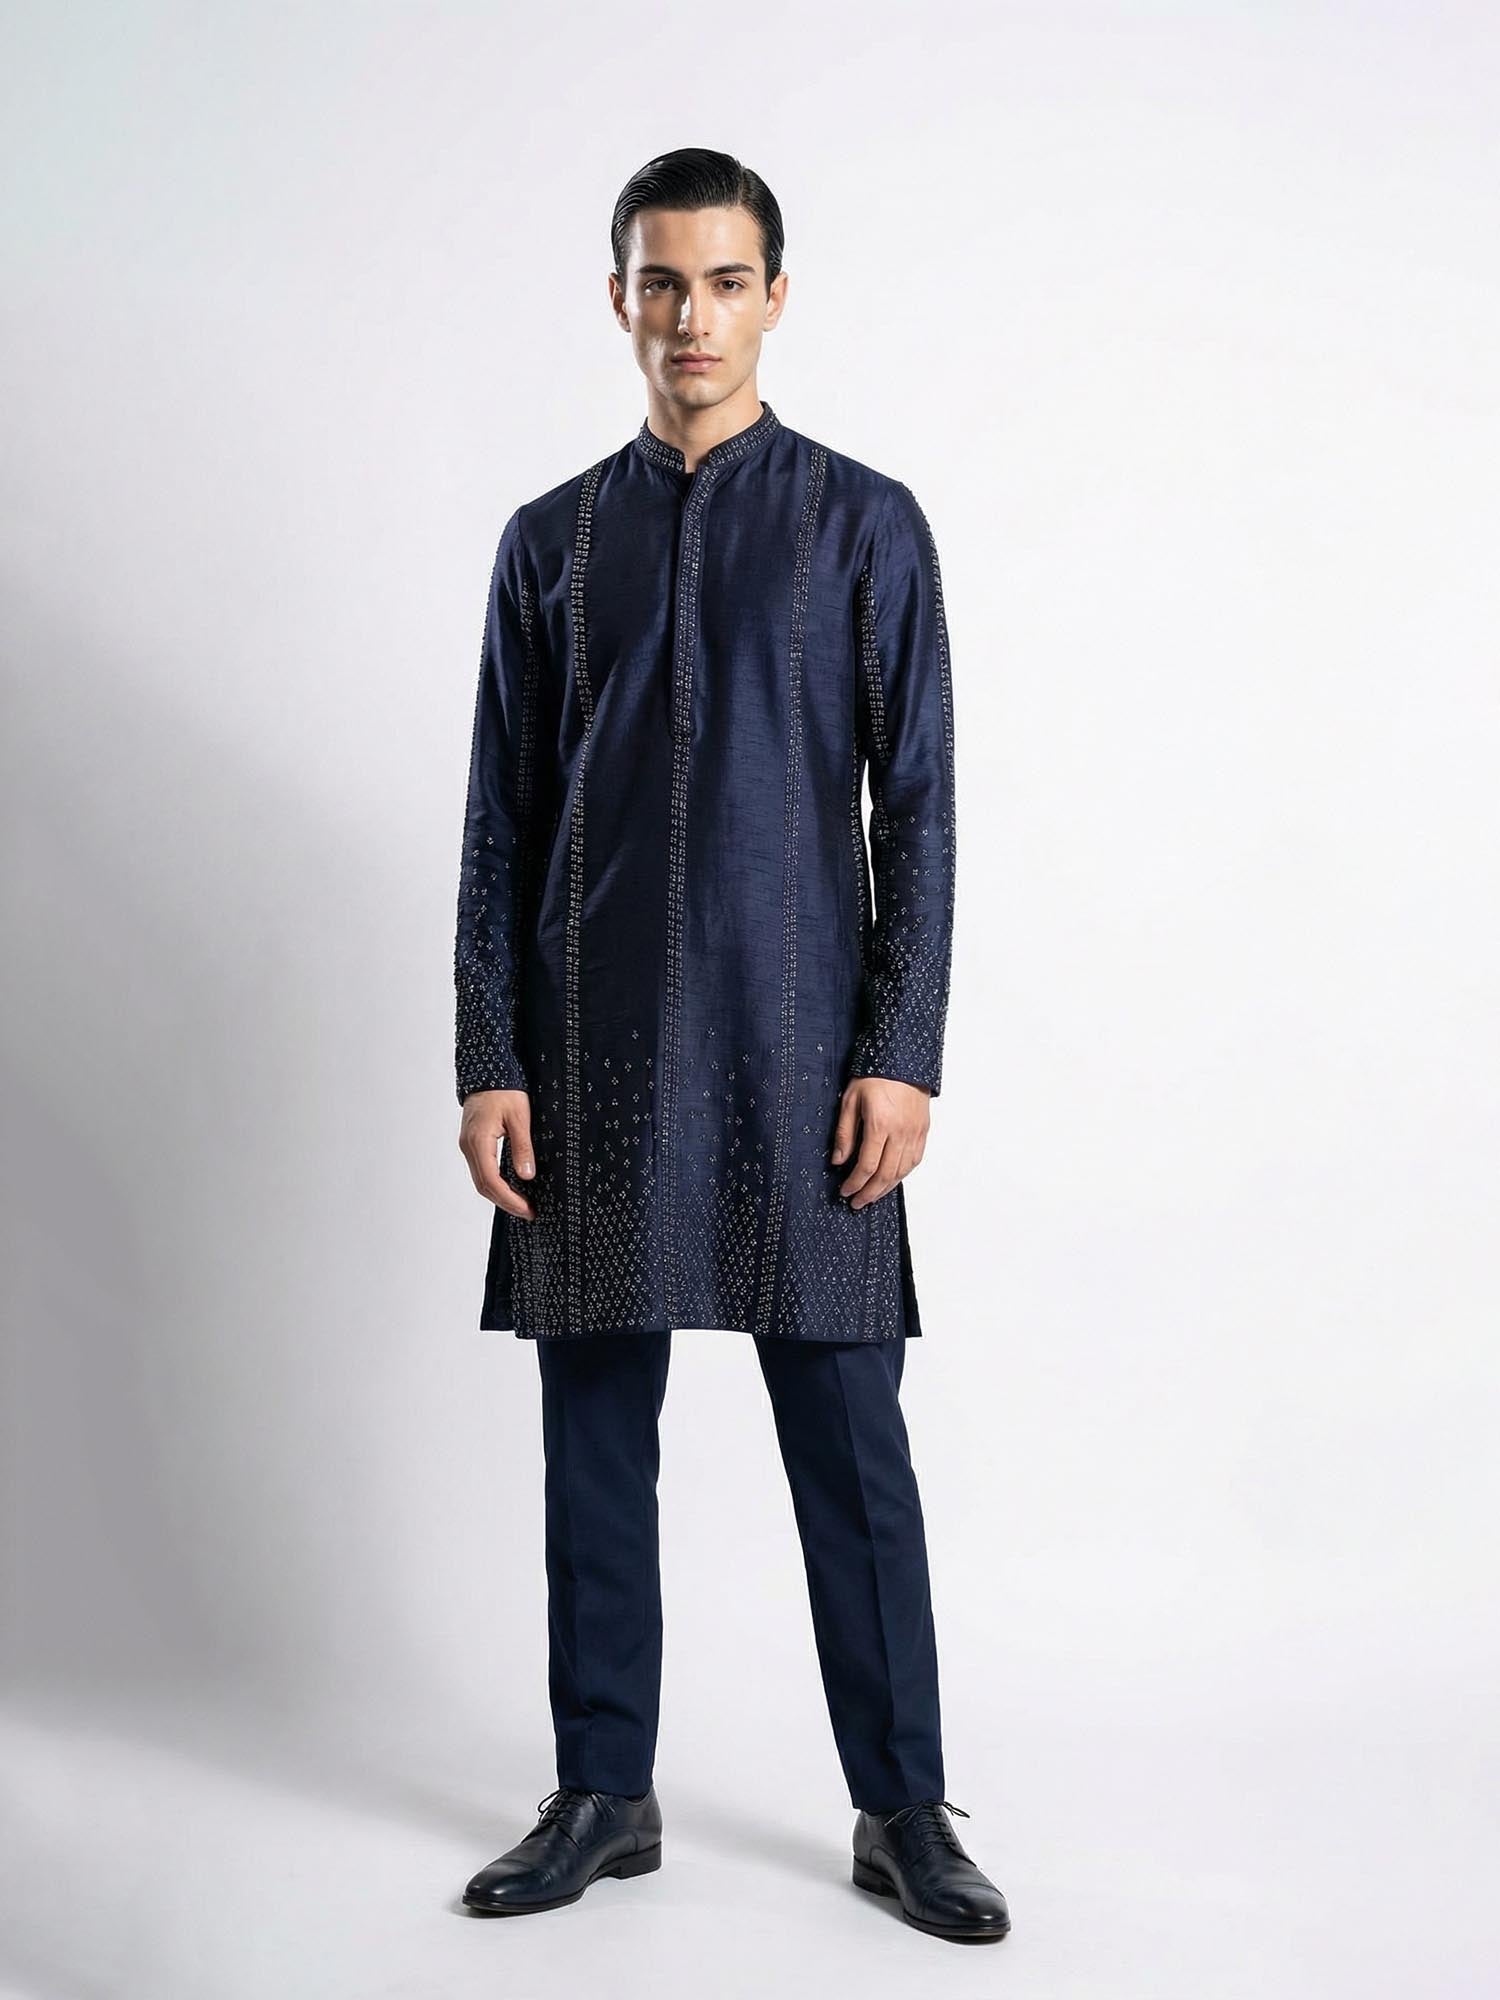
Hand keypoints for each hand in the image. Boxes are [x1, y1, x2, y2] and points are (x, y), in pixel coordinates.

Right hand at [459, 1088, 537, 1219]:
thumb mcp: (520, 1117)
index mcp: (478, 1142)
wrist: (486, 1070)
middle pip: (483, 1186)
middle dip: (506, 1202)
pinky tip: (511, 1186)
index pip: (491, 1181)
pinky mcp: (472, 1143)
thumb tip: (527, 1176)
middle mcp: (468, 1147)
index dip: (509, 1200)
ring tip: (522, 1203)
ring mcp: (468, 1145)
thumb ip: (522, 1148)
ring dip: (500, 1194)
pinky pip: (481, 1169)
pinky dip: (495, 1182)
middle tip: (529, 1212)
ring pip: (481, 1179)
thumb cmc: (504, 1090)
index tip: (528, 1209)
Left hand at [830, 1075, 929, 1208]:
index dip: (855, 1183)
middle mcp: (901, 1132)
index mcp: (880, 1125)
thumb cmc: (874, 1076)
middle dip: (870, 1192)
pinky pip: (915, 1160)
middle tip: (857, 1203)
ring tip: (872, 1196)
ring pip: (902, 1171)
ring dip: (886, 1188)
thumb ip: (845, 1133)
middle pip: (886, 1174)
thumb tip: (838, 1161)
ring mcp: (915, 1132)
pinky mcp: (923, 1130)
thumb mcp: (850, 1101)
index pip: (867, 1166)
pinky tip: (892, 1179)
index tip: (845, 1191)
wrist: (903, 1059)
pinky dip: (902, 1174)